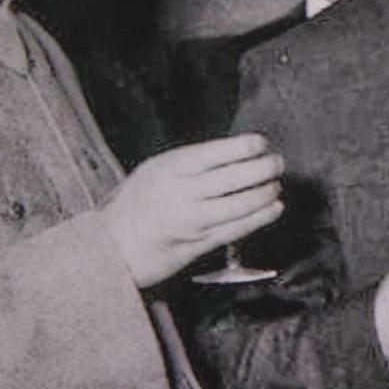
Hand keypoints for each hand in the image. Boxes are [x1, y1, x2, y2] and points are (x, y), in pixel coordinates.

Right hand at [99, 134, 284, 288]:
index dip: (245, 146)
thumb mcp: (155, 171)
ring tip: (275, 186)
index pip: (216, 152)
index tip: (262, 143)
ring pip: (241, 204)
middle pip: (235, 177)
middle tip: (277, 163)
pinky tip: (273, 208)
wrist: (112, 246)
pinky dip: (260, 217)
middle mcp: (183, 191)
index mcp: (171, 168)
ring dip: (266, 193)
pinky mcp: (199, 243)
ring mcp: (192, 219)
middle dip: (264, 168)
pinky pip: (237, 228)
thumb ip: (189, 163)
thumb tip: (232, 154)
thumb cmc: (135, 205)